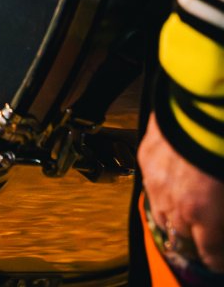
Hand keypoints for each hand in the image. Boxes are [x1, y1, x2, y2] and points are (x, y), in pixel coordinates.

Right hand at [138, 111, 223, 271]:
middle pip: (180, 238)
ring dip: (173, 218)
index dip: (216, 258)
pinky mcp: (146, 155)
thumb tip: (220, 215)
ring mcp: (156, 177)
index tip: (219, 257)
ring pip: (159, 213)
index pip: (209, 254)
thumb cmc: (221, 143)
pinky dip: (161, 190)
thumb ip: (222, 211)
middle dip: (193, 240)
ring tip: (184, 216)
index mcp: (202, 212)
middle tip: (204, 237)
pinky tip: (171, 185)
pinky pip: (150, 184)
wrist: (202, 104)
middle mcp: (174, 201)